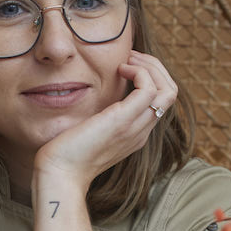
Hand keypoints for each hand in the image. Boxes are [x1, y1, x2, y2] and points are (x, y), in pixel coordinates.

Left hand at [33, 50, 176, 192]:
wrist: (60, 174)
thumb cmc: (66, 153)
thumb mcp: (89, 129)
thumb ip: (99, 115)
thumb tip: (92, 93)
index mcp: (135, 133)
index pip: (160, 100)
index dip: (150, 76)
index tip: (126, 64)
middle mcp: (141, 131)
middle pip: (170, 92)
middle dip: (154, 67)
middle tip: (130, 56)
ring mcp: (135, 127)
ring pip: (168, 90)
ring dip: (150, 67)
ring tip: (127, 60)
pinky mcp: (123, 120)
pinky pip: (149, 89)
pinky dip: (140, 72)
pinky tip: (119, 69)